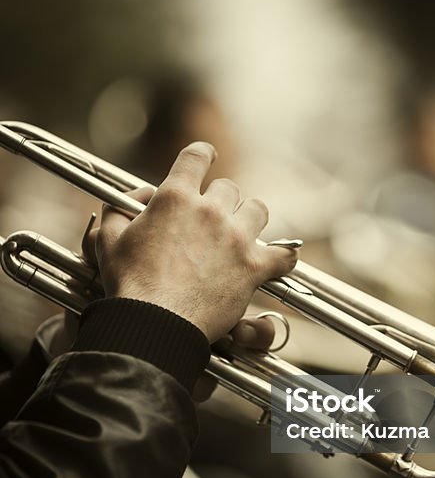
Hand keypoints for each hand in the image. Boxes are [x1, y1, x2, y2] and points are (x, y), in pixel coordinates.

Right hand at [94, 142, 296, 341]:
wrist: (154, 323)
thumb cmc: (129, 285)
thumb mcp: (108, 239)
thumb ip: (120, 208)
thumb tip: (141, 195)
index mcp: (175, 198)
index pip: (196, 157)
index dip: (202, 154)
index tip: (208, 155)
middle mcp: (210, 211)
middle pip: (229, 188)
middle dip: (221, 200)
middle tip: (213, 217)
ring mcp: (236, 237)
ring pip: (258, 210)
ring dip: (249, 219)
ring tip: (241, 233)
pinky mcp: (254, 267)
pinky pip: (283, 255)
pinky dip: (282, 257)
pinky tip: (278, 260)